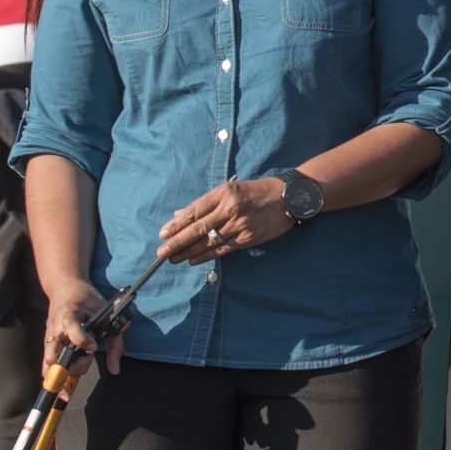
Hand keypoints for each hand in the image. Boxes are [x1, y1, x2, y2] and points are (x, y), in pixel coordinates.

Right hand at [44, 276, 119, 381]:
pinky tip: (60, 389)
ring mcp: (50, 337)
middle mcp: (56, 328)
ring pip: (51, 363)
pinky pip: (46, 365)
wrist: (65, 288)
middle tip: (87, 358)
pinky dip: (53, 377)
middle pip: (59, 354)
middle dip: (74, 364)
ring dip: (65, 373)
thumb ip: (114, 341)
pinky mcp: (48, 344)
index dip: (83, 341)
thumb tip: (115, 369)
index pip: (73, 329)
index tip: (94, 347)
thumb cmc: (86, 299)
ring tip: (78, 369)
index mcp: (69, 314)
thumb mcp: (105, 313)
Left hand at [158, 177, 294, 265]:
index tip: (163, 234)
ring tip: (173, 259)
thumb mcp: (230, 189)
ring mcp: (239, 225)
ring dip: (188, 252)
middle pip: (197, 228)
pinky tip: (194, 260)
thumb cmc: (257, 191)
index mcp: (223, 193)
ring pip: (208, 241)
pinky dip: (206, 255)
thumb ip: (206, 203)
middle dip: (177, 242)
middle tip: (162, 253)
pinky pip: (222, 249)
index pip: (194, 211)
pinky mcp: (248, 238)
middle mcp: (229, 208)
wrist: (288, 197)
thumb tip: (180, 214)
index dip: (176, 225)